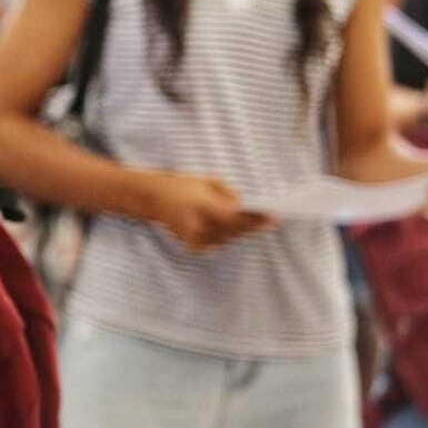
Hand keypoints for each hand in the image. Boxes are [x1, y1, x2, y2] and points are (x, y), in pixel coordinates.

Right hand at [142, 172, 275, 251]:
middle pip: (236, 231)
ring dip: (239, 230)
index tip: (274, 217)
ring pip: (229, 238)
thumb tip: (247, 206)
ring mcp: (195, 238)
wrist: (153, 198)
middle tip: (268, 219)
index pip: (236, 218)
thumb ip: (228, 195)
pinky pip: (219, 243)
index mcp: (202, 206)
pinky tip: (219, 224)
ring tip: (240, 219)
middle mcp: (199, 226)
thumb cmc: (181, 184)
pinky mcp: (194, 246)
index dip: (256, 219)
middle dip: (252, 225)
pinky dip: (225, 235)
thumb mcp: (206, 181)